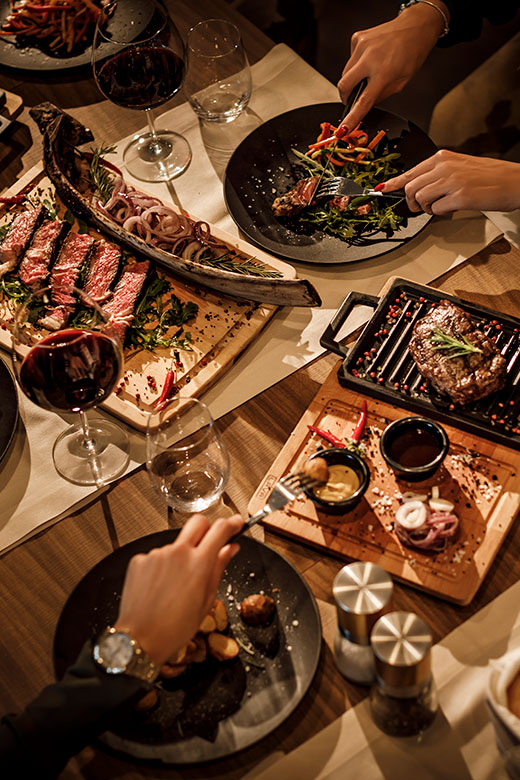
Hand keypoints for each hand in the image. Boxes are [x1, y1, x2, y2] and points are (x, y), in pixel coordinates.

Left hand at [114, 513, 242, 663]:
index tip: (237, 524)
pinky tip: (160, 587)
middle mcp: (178, 553)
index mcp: (199, 563)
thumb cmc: (174, 628)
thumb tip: (230, 549)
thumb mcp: (207, 601)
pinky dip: (161, 567)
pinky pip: (157, 556)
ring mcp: (157, 554)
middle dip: (207, 529)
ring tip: (176, 585)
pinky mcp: (140, 560)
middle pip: (198, 522)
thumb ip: (219, 568)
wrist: (141, 639)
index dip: (233, 523)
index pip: (221, 529)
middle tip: (209, 545)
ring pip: (176, 544)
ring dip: (180, 556)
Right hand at [337, 3, 445, 130]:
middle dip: (345, 96)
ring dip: (353, 78)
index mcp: (383, 73)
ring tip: (369, 73)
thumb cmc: (412, 53)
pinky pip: (350, 59)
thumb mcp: (401, 82)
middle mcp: (370, 58)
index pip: (363, 101)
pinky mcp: (357, 38)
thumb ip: (381, 95)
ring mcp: (362, 46)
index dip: (351, 118)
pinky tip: (369, 59)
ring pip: (345, 73)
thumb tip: (364, 104)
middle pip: (344, 86)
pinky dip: (356, 64)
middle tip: (352, 98)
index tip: (343, 128)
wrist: (415, 26)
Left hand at [379, 150, 519, 213]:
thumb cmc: (491, 176)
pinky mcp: (460, 196)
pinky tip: (452, 208)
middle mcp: (445, 167)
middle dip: (412, 202)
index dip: (394, 183)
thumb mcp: (460, 167)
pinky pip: (436, 209)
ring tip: (441, 206)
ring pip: (420, 199)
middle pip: (410, 188)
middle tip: (422, 207)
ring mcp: (452, 181)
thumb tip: (418, 187)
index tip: (381, 189)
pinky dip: (440, 213)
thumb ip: (438, 174)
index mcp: (443, 157)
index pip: (410, 171)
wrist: (515, 181)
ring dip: (427, 208)